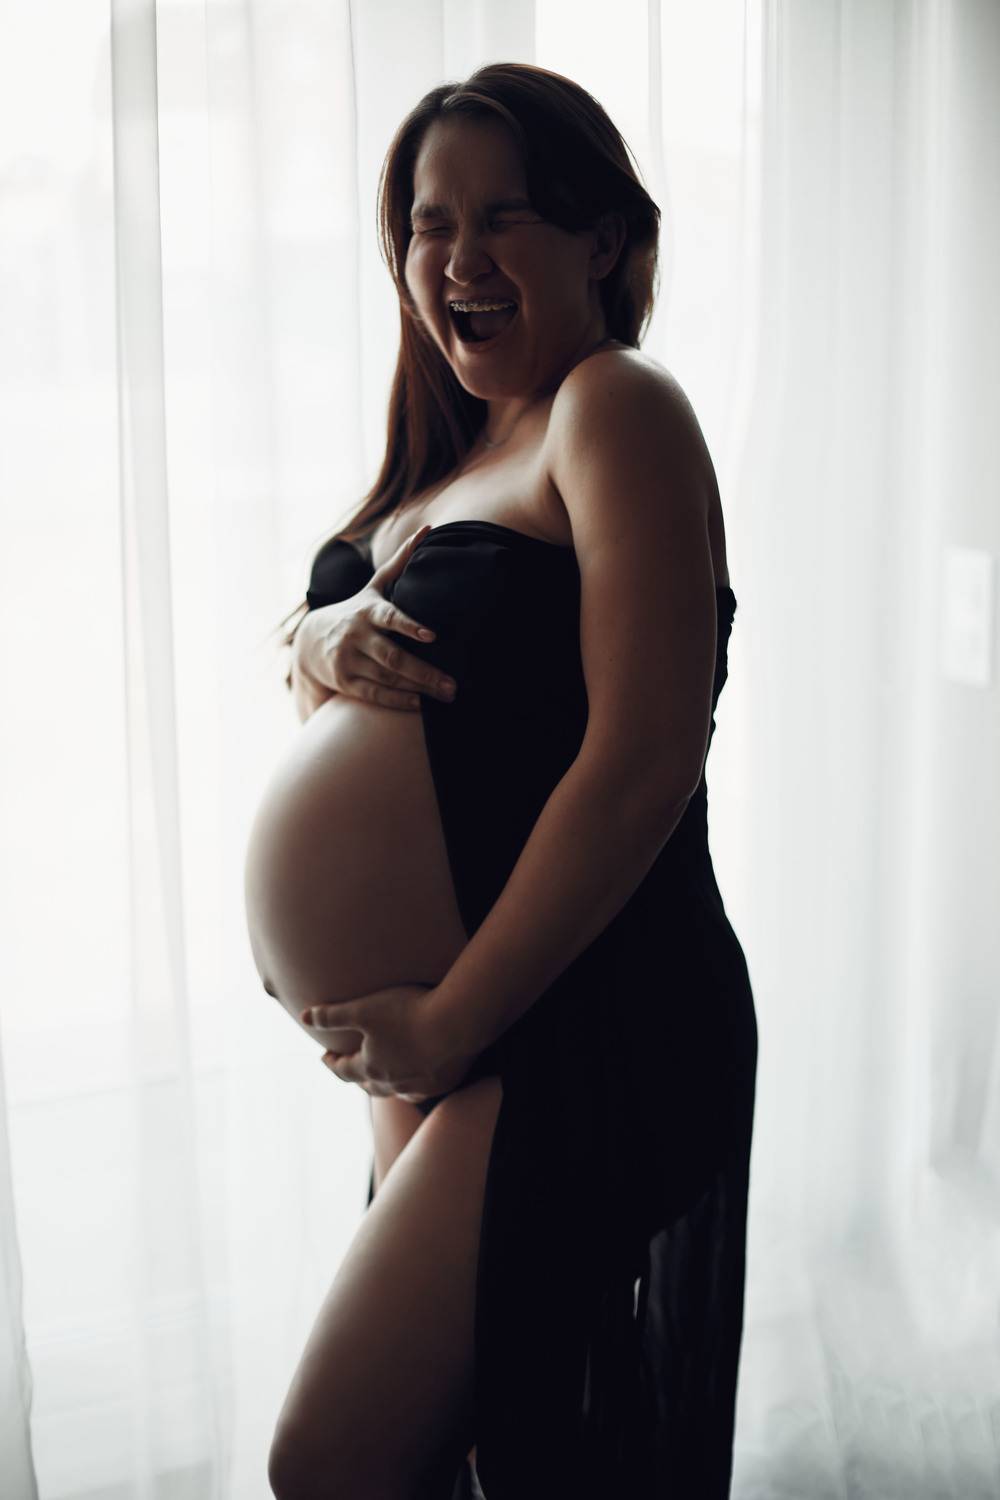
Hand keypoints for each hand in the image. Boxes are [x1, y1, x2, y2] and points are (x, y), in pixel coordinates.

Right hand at [294, 524, 458, 711]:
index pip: (389, 618)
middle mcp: (356, 636)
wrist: (311, 641)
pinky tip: (420, 705)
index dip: (410, 626)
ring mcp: (349, 660)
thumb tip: (427, 529)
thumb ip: (401, 562)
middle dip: (425, 672)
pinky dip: (398, 700)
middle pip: (393, 657)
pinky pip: (375, 694)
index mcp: (367, 611)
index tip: (432, 636)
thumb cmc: (356, 610)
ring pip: (387, 678)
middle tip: (453, 685)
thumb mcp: (374, 587)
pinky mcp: (346, 682)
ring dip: (418, 689)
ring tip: (446, 696)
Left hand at [300, 983, 479, 1103]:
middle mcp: (393, 1083)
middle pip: (368, 1084)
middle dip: (356, 1076)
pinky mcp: (442, 1082)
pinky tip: (415, 1079)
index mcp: (371, 1067)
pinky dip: (411, 1086)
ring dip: (384, 1085)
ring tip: (382, 1077)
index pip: (344, 1070)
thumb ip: (333, 1015)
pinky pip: (420, 1090)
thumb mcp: (364, 1009)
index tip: (324, 1057)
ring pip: (395, 1092)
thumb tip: (304, 1016)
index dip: (332, 1063)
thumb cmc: (408, 1013)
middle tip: (350, 1069)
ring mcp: (419, 1086)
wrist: (456, 1024)